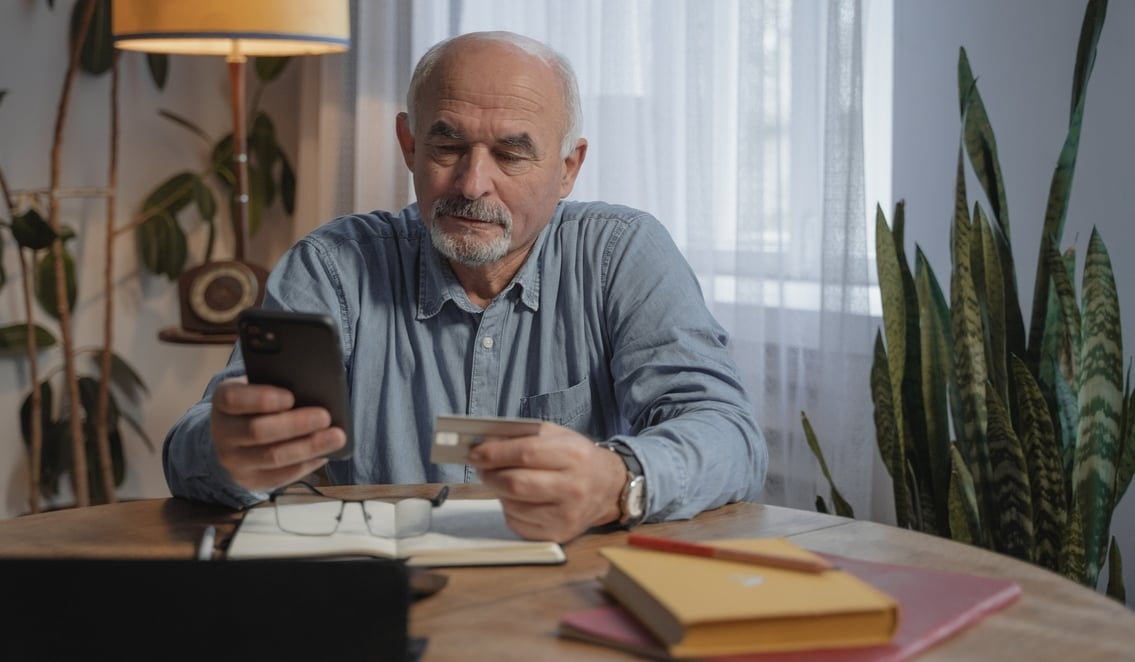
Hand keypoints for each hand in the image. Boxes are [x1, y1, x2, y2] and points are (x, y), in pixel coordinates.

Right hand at [209, 377, 346, 490]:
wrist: (234, 435)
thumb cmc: (255, 405)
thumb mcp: (257, 388)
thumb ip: (277, 385)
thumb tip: (314, 388)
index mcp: (223, 402)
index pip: (234, 399)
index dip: (262, 399)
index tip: (290, 397)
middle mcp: (223, 433)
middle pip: (257, 431)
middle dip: (295, 424)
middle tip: (325, 416)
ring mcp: (234, 460)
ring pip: (273, 457)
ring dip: (308, 447)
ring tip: (336, 437)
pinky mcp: (251, 480)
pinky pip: (281, 476)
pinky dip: (306, 464)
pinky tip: (325, 454)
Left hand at [466, 423, 626, 542]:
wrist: (609, 488)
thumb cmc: (579, 458)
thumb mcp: (558, 436)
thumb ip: (523, 436)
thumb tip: (484, 443)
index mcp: (574, 456)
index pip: (525, 453)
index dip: (494, 453)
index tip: (475, 452)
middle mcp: (573, 488)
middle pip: (515, 484)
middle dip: (490, 474)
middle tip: (482, 468)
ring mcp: (566, 516)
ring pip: (512, 505)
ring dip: (499, 492)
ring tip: (504, 481)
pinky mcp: (559, 535)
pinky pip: (517, 523)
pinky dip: (510, 509)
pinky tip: (520, 500)